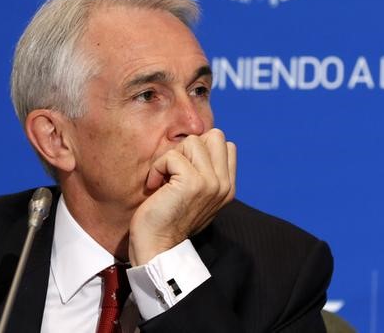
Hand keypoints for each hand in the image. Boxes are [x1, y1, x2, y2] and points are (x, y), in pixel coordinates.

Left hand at [128, 128, 235, 265]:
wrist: (158, 247)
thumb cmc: (169, 219)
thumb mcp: (197, 195)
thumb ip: (206, 172)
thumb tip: (198, 144)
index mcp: (228, 187)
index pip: (225, 145)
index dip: (201, 150)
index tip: (185, 171)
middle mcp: (224, 184)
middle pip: (215, 136)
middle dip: (190, 148)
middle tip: (176, 170)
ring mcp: (211, 183)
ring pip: (193, 141)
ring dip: (172, 157)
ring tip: (165, 178)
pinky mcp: (192, 183)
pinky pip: (173, 156)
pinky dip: (158, 167)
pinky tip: (155, 185)